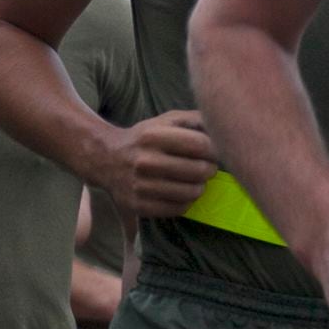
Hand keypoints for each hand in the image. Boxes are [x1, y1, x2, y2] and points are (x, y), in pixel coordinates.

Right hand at [102, 109, 223, 221]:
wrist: (105, 159)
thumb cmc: (145, 138)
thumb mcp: (165, 121)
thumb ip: (194, 119)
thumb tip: (222, 126)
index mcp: (152, 136)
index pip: (201, 144)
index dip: (215, 150)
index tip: (214, 152)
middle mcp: (144, 161)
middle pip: (199, 170)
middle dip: (210, 169)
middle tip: (207, 168)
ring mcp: (140, 186)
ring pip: (192, 192)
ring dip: (200, 187)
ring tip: (195, 181)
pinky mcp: (139, 206)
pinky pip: (179, 209)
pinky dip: (186, 201)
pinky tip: (182, 192)